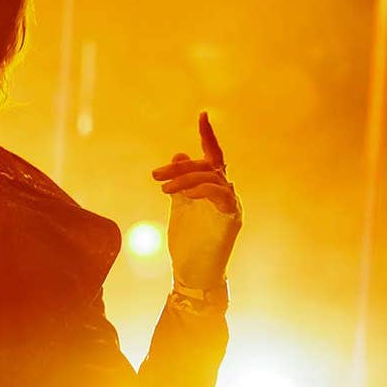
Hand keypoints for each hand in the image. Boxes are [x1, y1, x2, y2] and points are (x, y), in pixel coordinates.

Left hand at [151, 111, 243, 289]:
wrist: (193, 272)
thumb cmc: (187, 242)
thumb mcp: (179, 205)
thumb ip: (180, 181)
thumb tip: (179, 155)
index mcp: (212, 188)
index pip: (212, 156)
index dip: (208, 136)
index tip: (202, 114)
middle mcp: (225, 192)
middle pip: (207, 166)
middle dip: (179, 168)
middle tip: (155, 176)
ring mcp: (231, 205)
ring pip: (211, 178)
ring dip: (185, 179)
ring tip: (163, 188)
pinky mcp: (232, 218)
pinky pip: (220, 195)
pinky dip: (202, 190)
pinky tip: (185, 194)